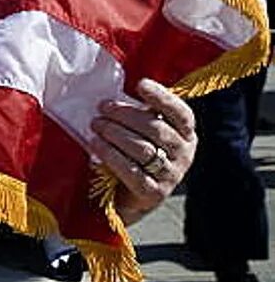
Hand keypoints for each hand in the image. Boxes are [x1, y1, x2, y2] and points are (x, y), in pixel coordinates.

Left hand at [86, 78, 196, 224]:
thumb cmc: (134, 155)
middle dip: (125, 115)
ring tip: (95, 125)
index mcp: (185, 135)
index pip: (180, 113)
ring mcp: (171, 175)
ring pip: (143, 149)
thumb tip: (110, 95)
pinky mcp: (153, 193)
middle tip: (102, 108)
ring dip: (115, 133)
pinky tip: (95, 144)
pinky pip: (131, 171)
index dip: (162, 97)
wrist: (128, 198)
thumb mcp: (142, 133)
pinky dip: (111, 155)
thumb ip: (136, 116)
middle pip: (156, 129)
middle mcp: (184, 154)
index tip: (140, 84)